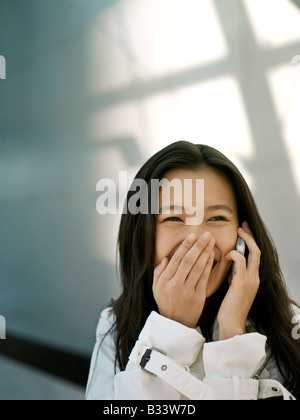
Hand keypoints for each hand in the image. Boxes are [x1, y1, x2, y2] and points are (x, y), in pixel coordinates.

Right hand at [153, 232, 214, 327]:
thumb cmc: (166, 303)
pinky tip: (212, 255)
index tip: (192, 235)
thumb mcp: (156, 288)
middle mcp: (176, 285)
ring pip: (198, 268)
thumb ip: (158, 272)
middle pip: (189, 261)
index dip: (185, 246)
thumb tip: (166, 258)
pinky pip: (205, 278)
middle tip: (206, 234)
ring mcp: (188, 291)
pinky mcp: (198, 297)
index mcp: (165, 281)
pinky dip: (209, 265)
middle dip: (198, 246)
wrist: (175, 324)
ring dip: (206, 253)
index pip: (176, 259)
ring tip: (211, 241)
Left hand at [217, 222, 260, 339]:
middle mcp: (255, 278)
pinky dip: (234, 254)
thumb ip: (234, 276)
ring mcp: (251, 280)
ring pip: (253, 253)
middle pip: (257, 250)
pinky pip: (241, 261)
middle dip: (249, 236)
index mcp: (253, 279)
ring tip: (237, 233)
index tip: (243, 231)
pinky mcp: (243, 282)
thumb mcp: (233, 289)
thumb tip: (228, 265)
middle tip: (241, 226)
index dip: (250, 242)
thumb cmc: (229, 308)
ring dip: (245, 241)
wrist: (231, 324)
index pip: (255, 256)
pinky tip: (226, 255)